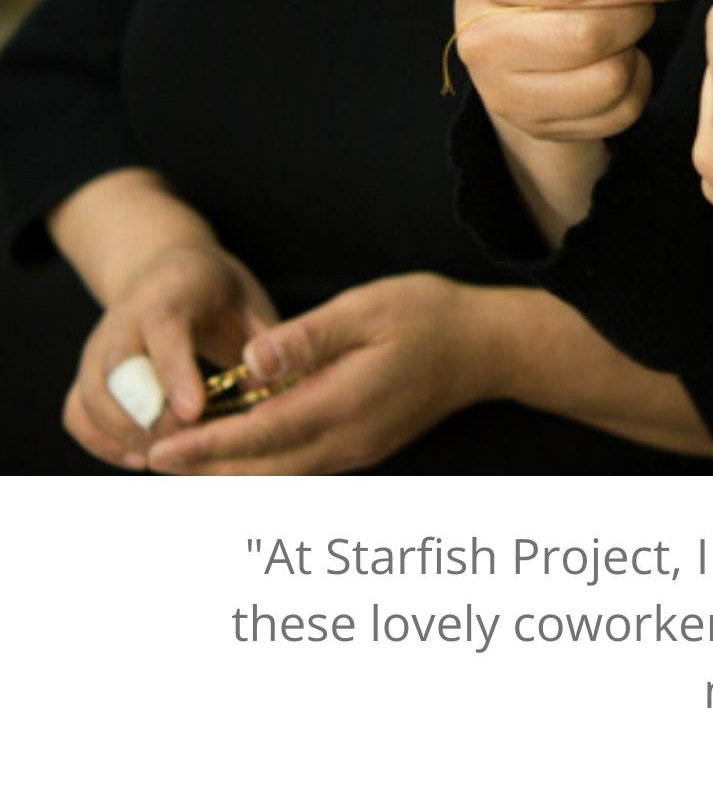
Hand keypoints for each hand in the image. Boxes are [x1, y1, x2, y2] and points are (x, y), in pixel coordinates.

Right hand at [63, 242, 278, 470]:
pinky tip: (140, 459)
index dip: (174, 373)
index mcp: (174, 291)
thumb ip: (265, 340)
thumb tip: (269, 386)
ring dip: (125, 434)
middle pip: (117, 369)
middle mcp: (126, 316)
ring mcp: (100, 345)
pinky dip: (100, 441)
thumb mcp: (250, 302)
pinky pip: (77, 411)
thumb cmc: (221, 294)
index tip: (193, 413)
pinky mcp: (89, 371)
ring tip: (169, 457)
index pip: (162, 329)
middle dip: (149, 415)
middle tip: (188, 445)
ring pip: (91, 395)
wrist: (166, 270)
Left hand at [145, 274, 491, 474]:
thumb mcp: (367, 309)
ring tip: (185, 458)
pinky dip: (263, 463)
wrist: (488, 348)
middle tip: (152, 458)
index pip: (260, 435)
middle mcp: (349, 439)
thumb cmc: (430, 317)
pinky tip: (241, 447)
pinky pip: (302, 466)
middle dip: (206, 469)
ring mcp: (359, 448)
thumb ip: (307, 339)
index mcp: (344, 403)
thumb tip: (252, 363)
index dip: (206, 446)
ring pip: (282, 475)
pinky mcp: (364, 446)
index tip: (161, 450)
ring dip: (232, 471)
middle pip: (264, 470)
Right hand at [454, 0, 699, 143]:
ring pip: (607, 81)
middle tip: (642, 4)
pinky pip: (617, 114)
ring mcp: (504, 92)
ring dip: (634, 53)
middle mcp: (481, 38)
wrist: (512, 36)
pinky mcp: (535, 126)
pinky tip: (621, 63)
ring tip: (624, 34)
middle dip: (636, 16)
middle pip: (588, 36)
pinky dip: (636, 85)